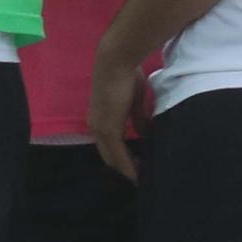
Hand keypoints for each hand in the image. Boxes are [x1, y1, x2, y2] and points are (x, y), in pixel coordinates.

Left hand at [86, 47, 146, 181]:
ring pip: (112, 158)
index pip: (109, 145)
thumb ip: (137, 118)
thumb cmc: (127, 75)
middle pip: (109, 156)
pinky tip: (136, 176)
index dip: (121, 157)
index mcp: (101, 119)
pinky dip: (127, 167)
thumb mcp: (135, 100)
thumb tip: (144, 132)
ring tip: (139, 180)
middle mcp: (97, 127)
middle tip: (139, 178)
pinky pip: (118, 155)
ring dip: (126, 170)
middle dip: (123, 168)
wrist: (117, 61)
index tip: (135, 166)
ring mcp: (101, 129)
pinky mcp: (108, 130)